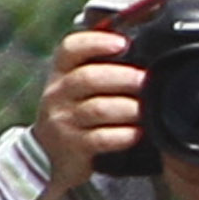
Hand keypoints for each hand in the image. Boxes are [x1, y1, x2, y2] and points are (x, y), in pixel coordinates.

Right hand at [32, 24, 140, 192]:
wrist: (52, 157)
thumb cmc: (77, 114)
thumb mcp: (80, 88)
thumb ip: (102, 68)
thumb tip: (145, 50)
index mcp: (61, 72)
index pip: (71, 49)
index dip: (96, 42)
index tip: (122, 43)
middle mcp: (57, 94)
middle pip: (88, 78)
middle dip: (122, 77)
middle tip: (146, 80)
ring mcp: (63, 120)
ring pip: (98, 109)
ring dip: (128, 108)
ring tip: (147, 109)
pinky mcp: (72, 146)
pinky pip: (101, 138)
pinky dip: (124, 135)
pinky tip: (138, 133)